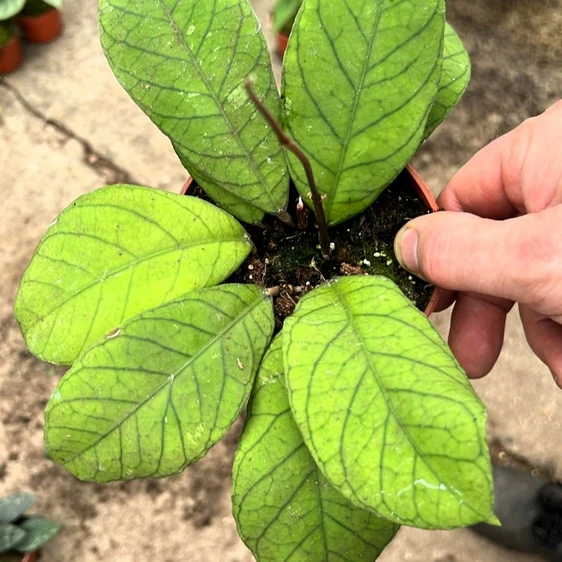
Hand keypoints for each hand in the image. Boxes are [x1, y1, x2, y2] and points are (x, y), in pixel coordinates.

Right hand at [394, 100, 561, 386]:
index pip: (462, 200)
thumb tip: (402, 244)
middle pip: (497, 246)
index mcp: (544, 150)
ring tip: (560, 364)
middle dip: (489, 310)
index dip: (439, 256)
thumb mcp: (536, 259)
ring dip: (539, 329)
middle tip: (471, 360)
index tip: (427, 305)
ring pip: (537, 275)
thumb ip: (460, 252)